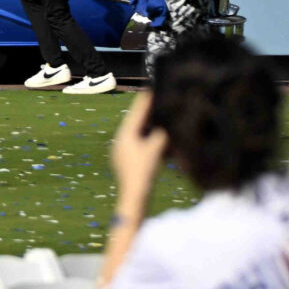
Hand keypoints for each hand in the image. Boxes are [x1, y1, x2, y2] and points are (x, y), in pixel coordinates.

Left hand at [109, 90, 167, 219]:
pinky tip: (159, 140)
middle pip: (136, 123)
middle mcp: (121, 142)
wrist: (133, 199)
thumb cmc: (142, 174)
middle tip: (158, 100)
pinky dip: (150, 140)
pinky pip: (140, 146)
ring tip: (161, 118)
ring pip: (138, 134)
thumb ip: (161, 135)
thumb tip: (167, 125)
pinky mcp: (129, 163)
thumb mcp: (155, 151)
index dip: (145, 101)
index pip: (136, 114)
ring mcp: (124, 153)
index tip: (151, 89)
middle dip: (148, 113)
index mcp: (124, 136)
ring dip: (150, 127)